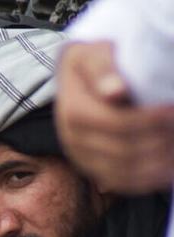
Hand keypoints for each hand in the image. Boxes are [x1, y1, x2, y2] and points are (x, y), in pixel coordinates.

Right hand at [55, 41, 173, 193]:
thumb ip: (102, 68)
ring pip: (124, 171)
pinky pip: (121, 183)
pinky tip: (168, 169)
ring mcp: (80, 157)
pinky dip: (148, 180)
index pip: (117, 123)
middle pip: (123, 151)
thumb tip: (115, 90)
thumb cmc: (92, 62)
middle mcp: (72, 139)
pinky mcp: (90, 168)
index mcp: (73, 112)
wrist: (76, 79)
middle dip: (160, 142)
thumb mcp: (91, 53)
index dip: (150, 121)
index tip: (173, 110)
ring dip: (158, 163)